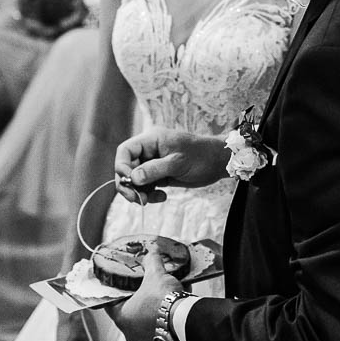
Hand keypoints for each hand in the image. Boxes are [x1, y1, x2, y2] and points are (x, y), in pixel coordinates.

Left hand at [112, 247, 182, 340]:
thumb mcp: (156, 275)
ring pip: (147, 325)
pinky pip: (161, 333)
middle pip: (130, 314)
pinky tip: (176, 311)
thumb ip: (152, 262)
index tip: (123, 286)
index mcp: (122, 317)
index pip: (110, 303)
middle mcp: (130, 334)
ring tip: (167, 299)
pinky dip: (166, 323)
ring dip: (155, 314)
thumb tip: (152, 252)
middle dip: (140, 302)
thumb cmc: (165, 301)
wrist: (186, 322)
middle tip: (148, 291)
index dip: (117, 292)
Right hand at [114, 127, 228, 203]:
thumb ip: (154, 170)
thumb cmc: (201, 156)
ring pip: (135, 180)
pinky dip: (150, 194)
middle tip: (137, 199)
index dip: (121, 166)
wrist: (218, 162)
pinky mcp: (159, 175)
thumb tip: (133, 178)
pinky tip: (162, 197)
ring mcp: (154, 164)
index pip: (125, 151)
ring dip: (139, 192)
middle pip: (126, 168)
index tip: (129, 182)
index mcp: (151, 140)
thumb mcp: (178, 163)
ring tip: (150, 200)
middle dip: (129, 184)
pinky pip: (146, 186)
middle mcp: (149, 151)